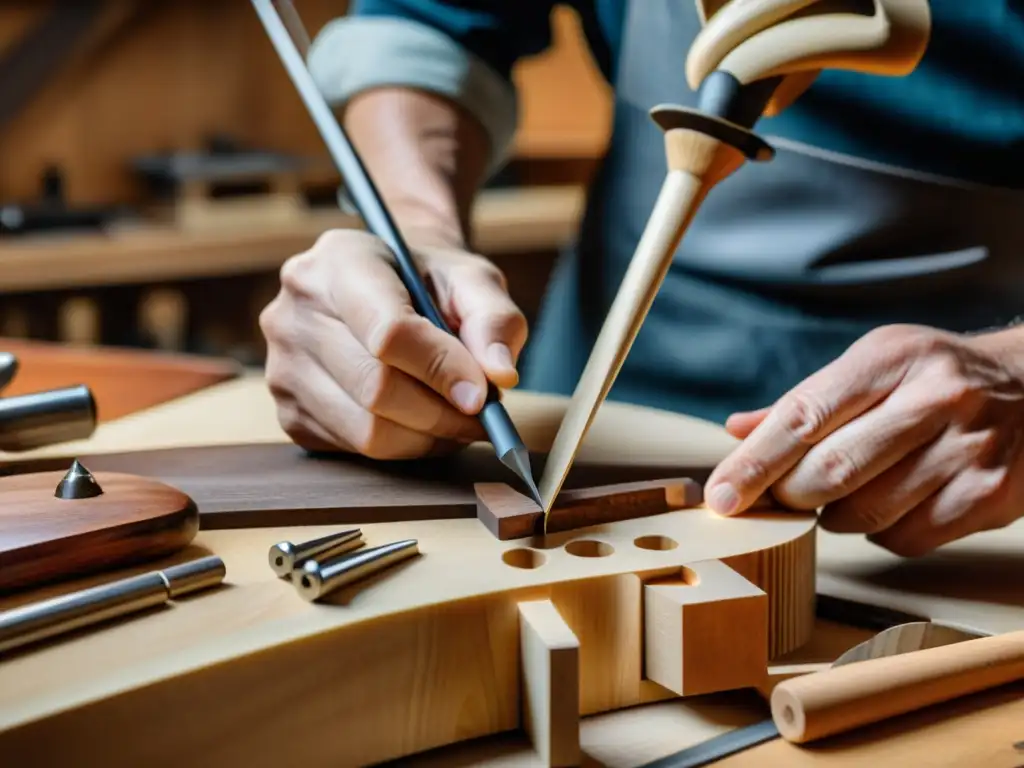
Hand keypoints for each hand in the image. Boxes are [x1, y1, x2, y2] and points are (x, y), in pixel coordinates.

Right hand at [260, 229, 527, 458]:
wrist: (387, 287)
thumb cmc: (431, 282)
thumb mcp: (472, 280)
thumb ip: (493, 319)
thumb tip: (500, 375)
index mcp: (339, 261)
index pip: (387, 331)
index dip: (441, 370)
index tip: (483, 395)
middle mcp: (294, 312)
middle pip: (376, 388)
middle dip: (441, 412)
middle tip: (482, 415)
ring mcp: (282, 365)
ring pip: (366, 430)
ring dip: (427, 436)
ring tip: (457, 418)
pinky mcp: (288, 411)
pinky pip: (354, 450)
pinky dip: (403, 447)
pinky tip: (422, 422)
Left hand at [704, 324, 1023, 555]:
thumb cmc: (935, 376)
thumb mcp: (874, 366)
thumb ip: (805, 401)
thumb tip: (736, 430)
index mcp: (890, 358)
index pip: (803, 417)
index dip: (754, 463)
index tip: (721, 496)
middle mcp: (934, 398)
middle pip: (831, 471)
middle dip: (790, 495)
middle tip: (780, 498)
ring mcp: (967, 449)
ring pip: (865, 513)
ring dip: (834, 516)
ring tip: (841, 495)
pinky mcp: (991, 495)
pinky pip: (906, 539)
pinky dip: (881, 534)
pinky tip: (891, 506)